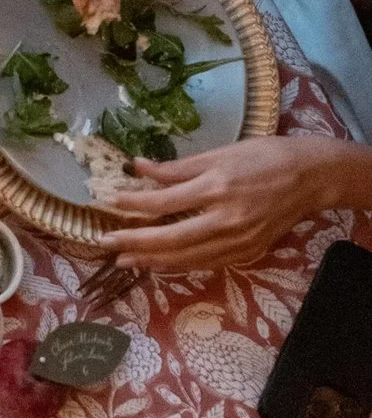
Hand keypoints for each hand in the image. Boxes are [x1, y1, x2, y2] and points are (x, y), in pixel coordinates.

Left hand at [97, 133, 347, 275]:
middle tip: (107, 242)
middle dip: (137, 242)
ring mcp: (238, 241)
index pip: (165, 202)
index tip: (110, 202)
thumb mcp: (220, 153)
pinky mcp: (248, 253)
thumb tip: (139, 167)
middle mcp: (225, 219)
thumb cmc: (263, 156)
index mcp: (217, 188)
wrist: (309, 177)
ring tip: (126, 259)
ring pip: (188, 257)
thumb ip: (178, 167)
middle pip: (172, 238)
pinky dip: (181, 265)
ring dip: (154, 260)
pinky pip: (207, 263)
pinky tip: (161, 263)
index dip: (135, 204)